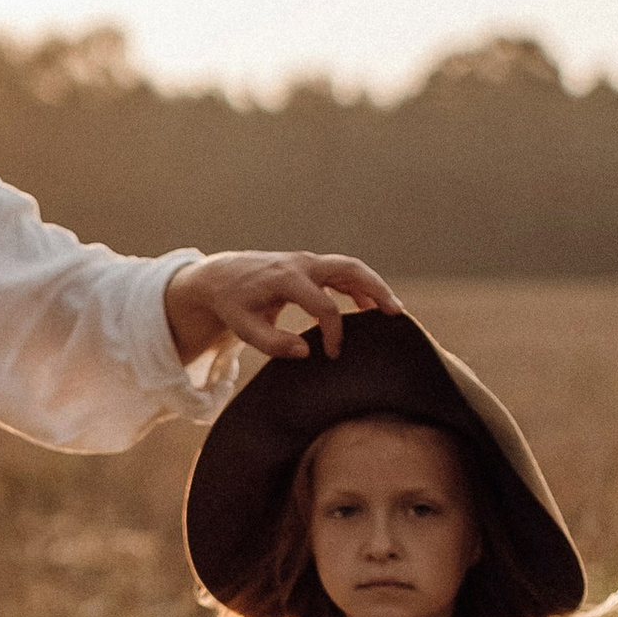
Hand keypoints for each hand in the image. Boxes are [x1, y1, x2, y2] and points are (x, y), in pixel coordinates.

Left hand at [163, 251, 399, 365]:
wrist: (221, 276)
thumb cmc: (233, 304)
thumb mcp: (243, 328)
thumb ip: (271, 343)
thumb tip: (305, 351)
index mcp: (286, 279)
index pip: (324, 306)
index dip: (334, 332)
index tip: (334, 354)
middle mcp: (301, 264)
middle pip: (349, 269)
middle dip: (376, 289)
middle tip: (396, 313)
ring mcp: (308, 262)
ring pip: (351, 267)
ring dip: (373, 287)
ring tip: (392, 312)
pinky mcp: (311, 266)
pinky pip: (342, 272)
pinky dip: (360, 286)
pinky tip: (369, 308)